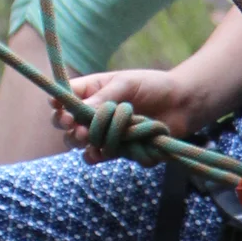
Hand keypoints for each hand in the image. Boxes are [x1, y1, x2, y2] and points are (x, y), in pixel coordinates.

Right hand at [60, 66, 188, 155]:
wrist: (183, 105)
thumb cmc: (154, 86)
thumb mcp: (127, 84)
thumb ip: (104, 97)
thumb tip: (79, 111)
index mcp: (92, 91)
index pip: (65, 99)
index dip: (59, 106)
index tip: (61, 111)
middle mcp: (93, 113)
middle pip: (66, 125)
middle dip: (68, 128)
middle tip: (76, 128)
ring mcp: (104, 132)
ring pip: (79, 143)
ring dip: (81, 142)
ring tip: (87, 138)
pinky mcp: (117, 149)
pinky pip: (99, 156)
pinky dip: (97, 155)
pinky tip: (100, 153)